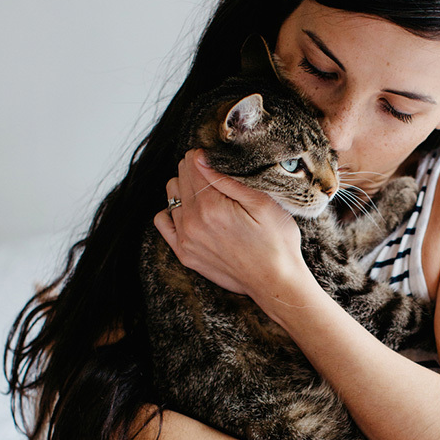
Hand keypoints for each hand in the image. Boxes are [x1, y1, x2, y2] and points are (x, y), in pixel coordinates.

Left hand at [154, 150, 305, 299]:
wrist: (275, 282)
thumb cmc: (277, 242)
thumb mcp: (262, 203)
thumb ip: (227, 179)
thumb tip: (199, 158)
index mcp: (211, 206)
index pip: (192, 163)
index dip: (206, 156)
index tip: (221, 162)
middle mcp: (192, 222)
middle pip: (180, 176)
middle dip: (197, 171)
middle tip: (220, 181)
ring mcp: (185, 239)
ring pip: (171, 196)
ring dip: (187, 190)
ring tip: (212, 198)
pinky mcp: (184, 254)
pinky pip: (162, 221)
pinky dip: (173, 212)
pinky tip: (194, 213)